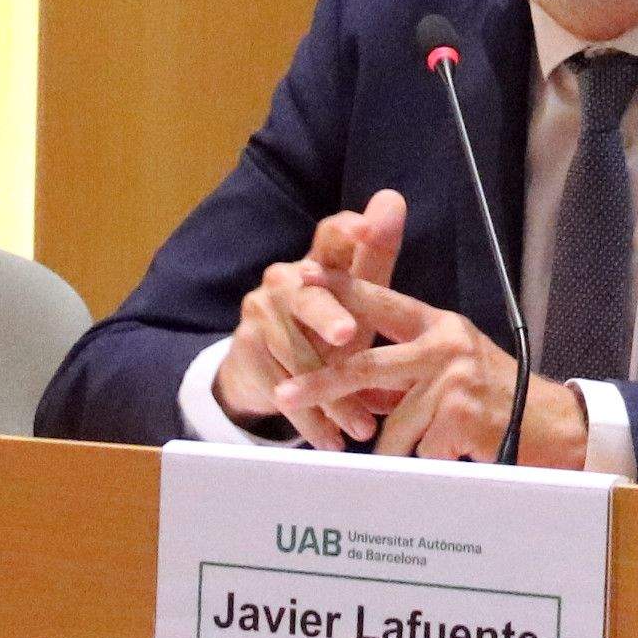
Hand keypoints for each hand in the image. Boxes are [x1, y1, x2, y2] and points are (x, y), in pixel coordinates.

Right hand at [221, 190, 405, 446]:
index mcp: (317, 260)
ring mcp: (257, 314)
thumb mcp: (358, 298)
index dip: (349, 230)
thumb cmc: (331, 326)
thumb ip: (376, 254)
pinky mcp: (244, 350)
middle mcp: (283, 280)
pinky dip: (310, 418)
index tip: (368, 228)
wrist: (274, 373)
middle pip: (306, 295)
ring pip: (297, 354)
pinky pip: (279, 387)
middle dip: (327, 315)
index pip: (331, 236)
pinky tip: (332, 440)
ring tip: (363, 425)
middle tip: (349, 335)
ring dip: (331, 393)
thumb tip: (394, 197)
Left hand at [273, 274, 591, 467]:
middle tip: (284, 396)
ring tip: (438, 447)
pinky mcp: (461, 416)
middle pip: (367, 364)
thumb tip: (355, 386)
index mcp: (440, 325)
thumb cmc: (498, 399)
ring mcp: (454, 380)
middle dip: (321, 383)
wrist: (557, 428)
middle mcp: (446, 345)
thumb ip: (407, 367)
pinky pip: (418, 451)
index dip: (340, 288)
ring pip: (393, 426)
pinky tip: (460, 454)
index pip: (383, 300)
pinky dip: (430, 462)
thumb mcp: (454, 366)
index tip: (300, 279)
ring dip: (403, 448)